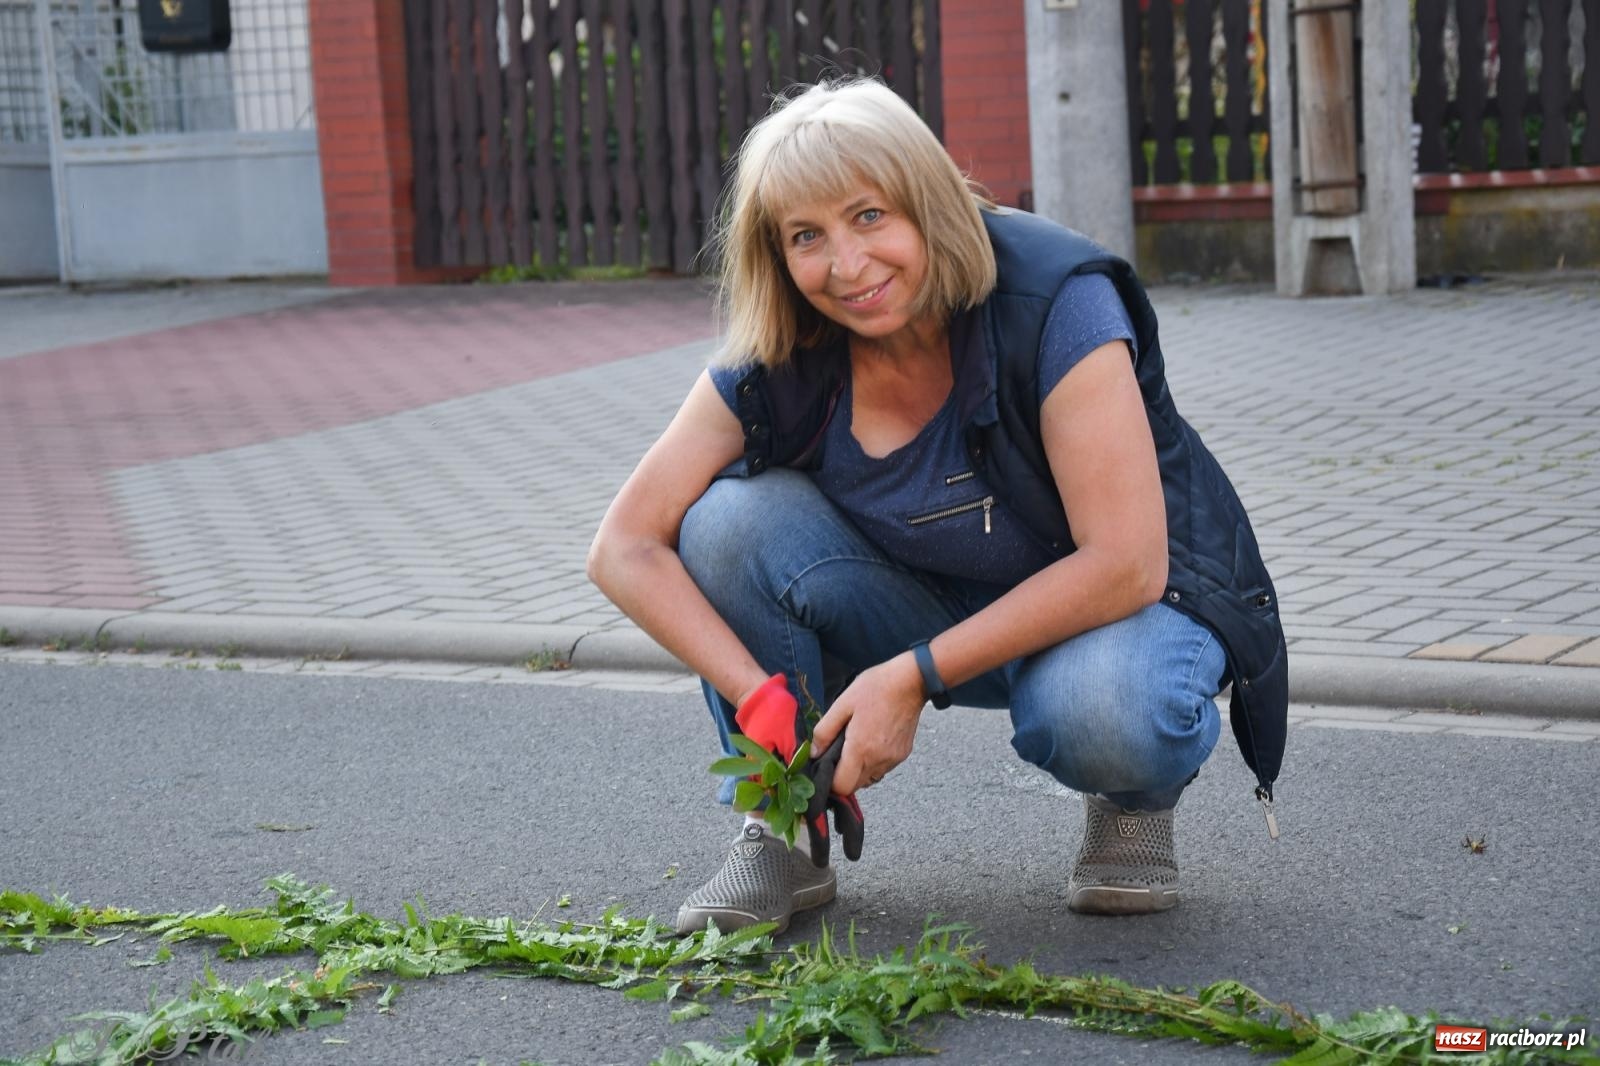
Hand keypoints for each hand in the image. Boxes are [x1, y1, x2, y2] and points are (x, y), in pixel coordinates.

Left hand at [810, 652, 926, 794]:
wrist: (910, 681)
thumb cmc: (875, 688)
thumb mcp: (842, 704)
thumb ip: (824, 731)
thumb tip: (814, 753)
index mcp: (860, 749)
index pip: (842, 786)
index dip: (830, 781)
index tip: (826, 766)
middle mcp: (878, 760)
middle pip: (855, 786)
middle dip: (843, 775)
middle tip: (839, 752)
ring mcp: (893, 759)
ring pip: (869, 780)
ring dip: (859, 770)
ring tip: (856, 745)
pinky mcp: (903, 755)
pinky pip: (882, 769)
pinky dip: (873, 763)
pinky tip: (871, 741)